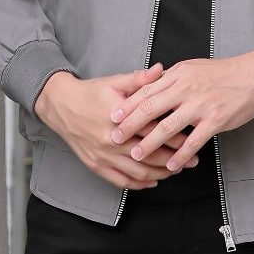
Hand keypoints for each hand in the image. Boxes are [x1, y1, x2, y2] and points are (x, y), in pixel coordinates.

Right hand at [33, 65, 198, 189]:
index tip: (192, 140)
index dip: (175, 137)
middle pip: (149, 156)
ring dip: (160, 173)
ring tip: (176, 170)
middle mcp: (111, 141)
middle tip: (192, 160)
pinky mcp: (95, 166)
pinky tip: (152, 181)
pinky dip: (138, 184)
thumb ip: (140, 79)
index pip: (153, 131)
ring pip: (137, 172)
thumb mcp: (115, 81)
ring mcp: (103, 156)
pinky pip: (120, 181)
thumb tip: (161, 69)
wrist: (61, 105)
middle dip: (174, 160)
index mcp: (119, 119)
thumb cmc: (91, 92)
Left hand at [108, 48, 253, 172]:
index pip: (146, 90)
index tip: (113, 116)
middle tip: (115, 138)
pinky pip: (193, 140)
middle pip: (151, 108)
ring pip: (169, 127)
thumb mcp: (193, 67)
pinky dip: (180, 154)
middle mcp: (186, 88)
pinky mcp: (216, 120)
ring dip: (150, 143)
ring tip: (137, 154)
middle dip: (130, 125)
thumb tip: (150, 84)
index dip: (128, 105)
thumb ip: (171, 77)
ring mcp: (201, 105)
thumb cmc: (223, 72)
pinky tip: (171, 164)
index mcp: (179, 75)